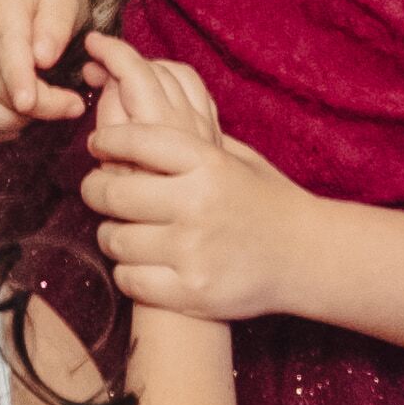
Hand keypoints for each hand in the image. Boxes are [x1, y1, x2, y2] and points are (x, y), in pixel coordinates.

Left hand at [78, 31, 311, 317]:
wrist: (309, 256)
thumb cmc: (266, 201)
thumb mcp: (236, 158)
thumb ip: (190, 142)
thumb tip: (137, 113)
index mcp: (209, 163)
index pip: (138, 141)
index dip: (108, 142)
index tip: (97, 146)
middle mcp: (198, 203)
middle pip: (114, 192)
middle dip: (94, 190)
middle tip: (95, 189)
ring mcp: (194, 250)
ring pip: (116, 239)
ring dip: (109, 234)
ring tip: (118, 230)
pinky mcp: (192, 292)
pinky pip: (129, 278)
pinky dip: (127, 271)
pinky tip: (138, 262)